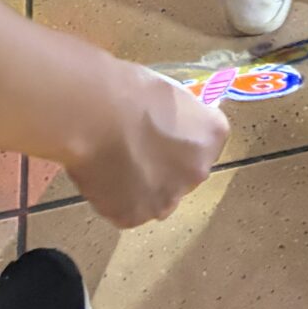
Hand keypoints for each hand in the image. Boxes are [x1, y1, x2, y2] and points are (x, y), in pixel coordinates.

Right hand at [67, 62, 229, 227]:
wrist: (95, 118)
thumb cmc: (132, 91)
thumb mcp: (168, 92)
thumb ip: (178, 116)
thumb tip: (170, 120)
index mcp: (212, 136)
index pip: (206, 139)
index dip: (182, 133)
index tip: (163, 126)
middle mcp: (197, 173)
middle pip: (183, 171)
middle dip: (165, 163)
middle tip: (137, 145)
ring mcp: (165, 200)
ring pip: (155, 195)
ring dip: (140, 184)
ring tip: (114, 160)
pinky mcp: (132, 217)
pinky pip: (126, 208)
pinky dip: (114, 196)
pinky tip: (102, 173)